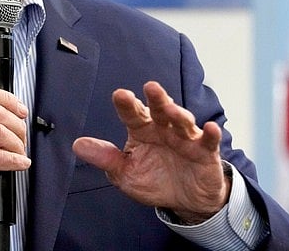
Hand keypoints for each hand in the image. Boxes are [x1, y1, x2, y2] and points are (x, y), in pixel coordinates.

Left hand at [72, 81, 228, 221]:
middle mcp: (164, 129)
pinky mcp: (206, 152)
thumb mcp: (125, 174)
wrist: (185, 201)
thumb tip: (77, 145)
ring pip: (183, 122)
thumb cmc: (155, 181)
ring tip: (173, 110)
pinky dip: (211, 134)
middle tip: (151, 87)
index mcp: (143, 131)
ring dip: (179, 114)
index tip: (120, 95)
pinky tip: (210, 128)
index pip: (133, 114)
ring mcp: (186, 138)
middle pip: (160, 110)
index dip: (127, 104)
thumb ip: (105, 158)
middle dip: (156, 99)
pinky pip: (209, 141)